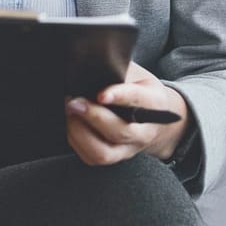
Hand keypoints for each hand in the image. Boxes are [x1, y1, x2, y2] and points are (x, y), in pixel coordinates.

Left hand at [65, 62, 187, 166]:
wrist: (157, 119)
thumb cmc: (141, 91)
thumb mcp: (137, 75)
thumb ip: (119, 71)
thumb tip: (89, 67)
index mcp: (153, 103)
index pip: (137, 99)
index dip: (119, 96)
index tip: (101, 94)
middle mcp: (144, 131)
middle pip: (120, 131)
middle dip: (93, 117)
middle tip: (73, 102)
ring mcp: (129, 148)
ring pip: (104, 152)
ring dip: (80, 133)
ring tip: (68, 114)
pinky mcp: (115, 158)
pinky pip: (92, 158)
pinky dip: (76, 142)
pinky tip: (70, 125)